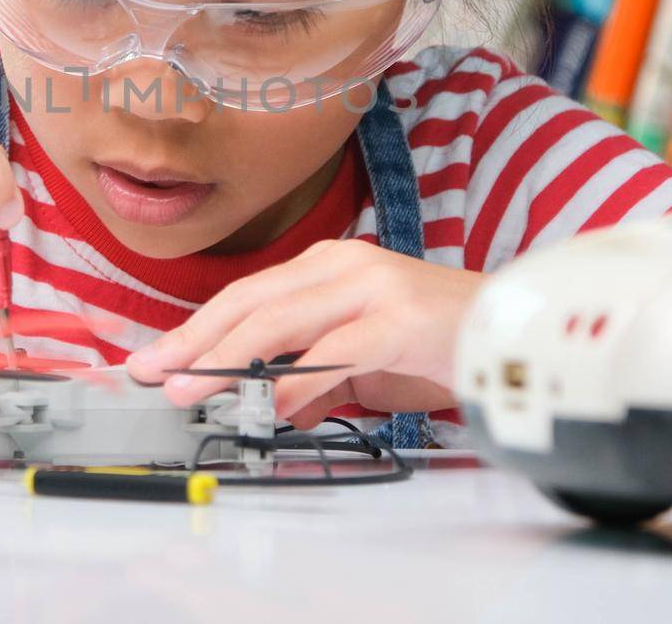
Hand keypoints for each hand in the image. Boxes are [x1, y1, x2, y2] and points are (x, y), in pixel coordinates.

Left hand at [125, 240, 482, 426]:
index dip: (196, 327)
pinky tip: (268, 403)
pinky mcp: (398, 321)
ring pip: (278, 320)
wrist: (520, 335)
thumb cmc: (441, 346)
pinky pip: (333, 352)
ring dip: (225, 358)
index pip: (246, 294)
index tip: (156, 358)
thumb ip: (320, 379)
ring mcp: (371, 288)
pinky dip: (295, 379)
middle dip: (193, 339)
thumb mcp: (366, 363)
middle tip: (152, 372)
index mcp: (330, 266)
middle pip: (248, 301)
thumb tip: (275, 404)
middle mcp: (343, 266)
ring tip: (190, 388)